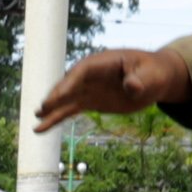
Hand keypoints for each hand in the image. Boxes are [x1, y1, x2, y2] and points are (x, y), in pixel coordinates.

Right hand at [34, 48, 191, 130]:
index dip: (71, 82)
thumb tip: (132, 86)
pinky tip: (41, 128)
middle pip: (69, 84)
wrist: (155, 79)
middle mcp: (91, 74)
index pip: (83, 71)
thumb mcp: (151, 76)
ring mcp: (88, 88)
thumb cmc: (154, 73)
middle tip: (43, 108)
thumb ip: (140, 80)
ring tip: (37, 121)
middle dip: (56, 96)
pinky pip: (69, 110)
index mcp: (104, 62)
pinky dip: (56, 118)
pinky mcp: (89, 101)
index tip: (61, 96)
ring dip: (51, 109)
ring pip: (65, 98)